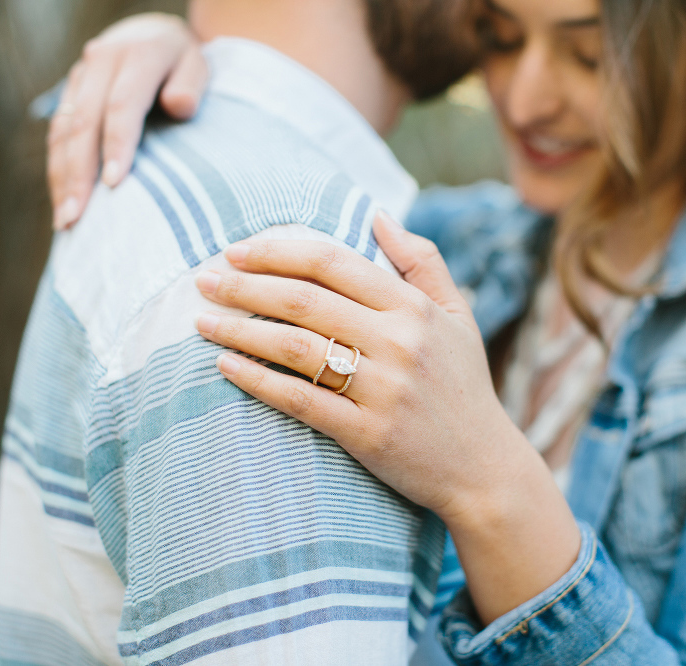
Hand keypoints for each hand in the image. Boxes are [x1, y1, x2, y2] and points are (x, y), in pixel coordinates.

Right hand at [48, 13, 208, 229]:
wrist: (151, 33)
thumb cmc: (182, 62)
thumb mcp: (197, 64)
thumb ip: (191, 84)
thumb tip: (178, 105)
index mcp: (137, 55)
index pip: (122, 105)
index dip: (116, 145)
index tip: (114, 185)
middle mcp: (101, 61)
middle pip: (84, 122)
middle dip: (78, 174)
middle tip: (76, 217)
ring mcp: (80, 76)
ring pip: (63, 130)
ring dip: (61, 177)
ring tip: (65, 221)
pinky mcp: (69, 92)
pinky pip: (57, 132)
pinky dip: (57, 168)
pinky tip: (62, 201)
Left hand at [195, 215, 507, 518]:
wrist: (483, 468)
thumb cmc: (463, 386)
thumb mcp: (456, 315)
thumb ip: (422, 261)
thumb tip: (378, 216)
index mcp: (413, 307)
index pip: (332, 262)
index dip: (278, 251)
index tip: (237, 251)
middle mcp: (399, 341)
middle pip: (303, 300)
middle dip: (244, 286)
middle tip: (204, 280)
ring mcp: (383, 388)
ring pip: (294, 346)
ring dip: (239, 330)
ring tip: (202, 321)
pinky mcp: (367, 433)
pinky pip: (300, 399)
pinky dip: (256, 380)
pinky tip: (225, 367)